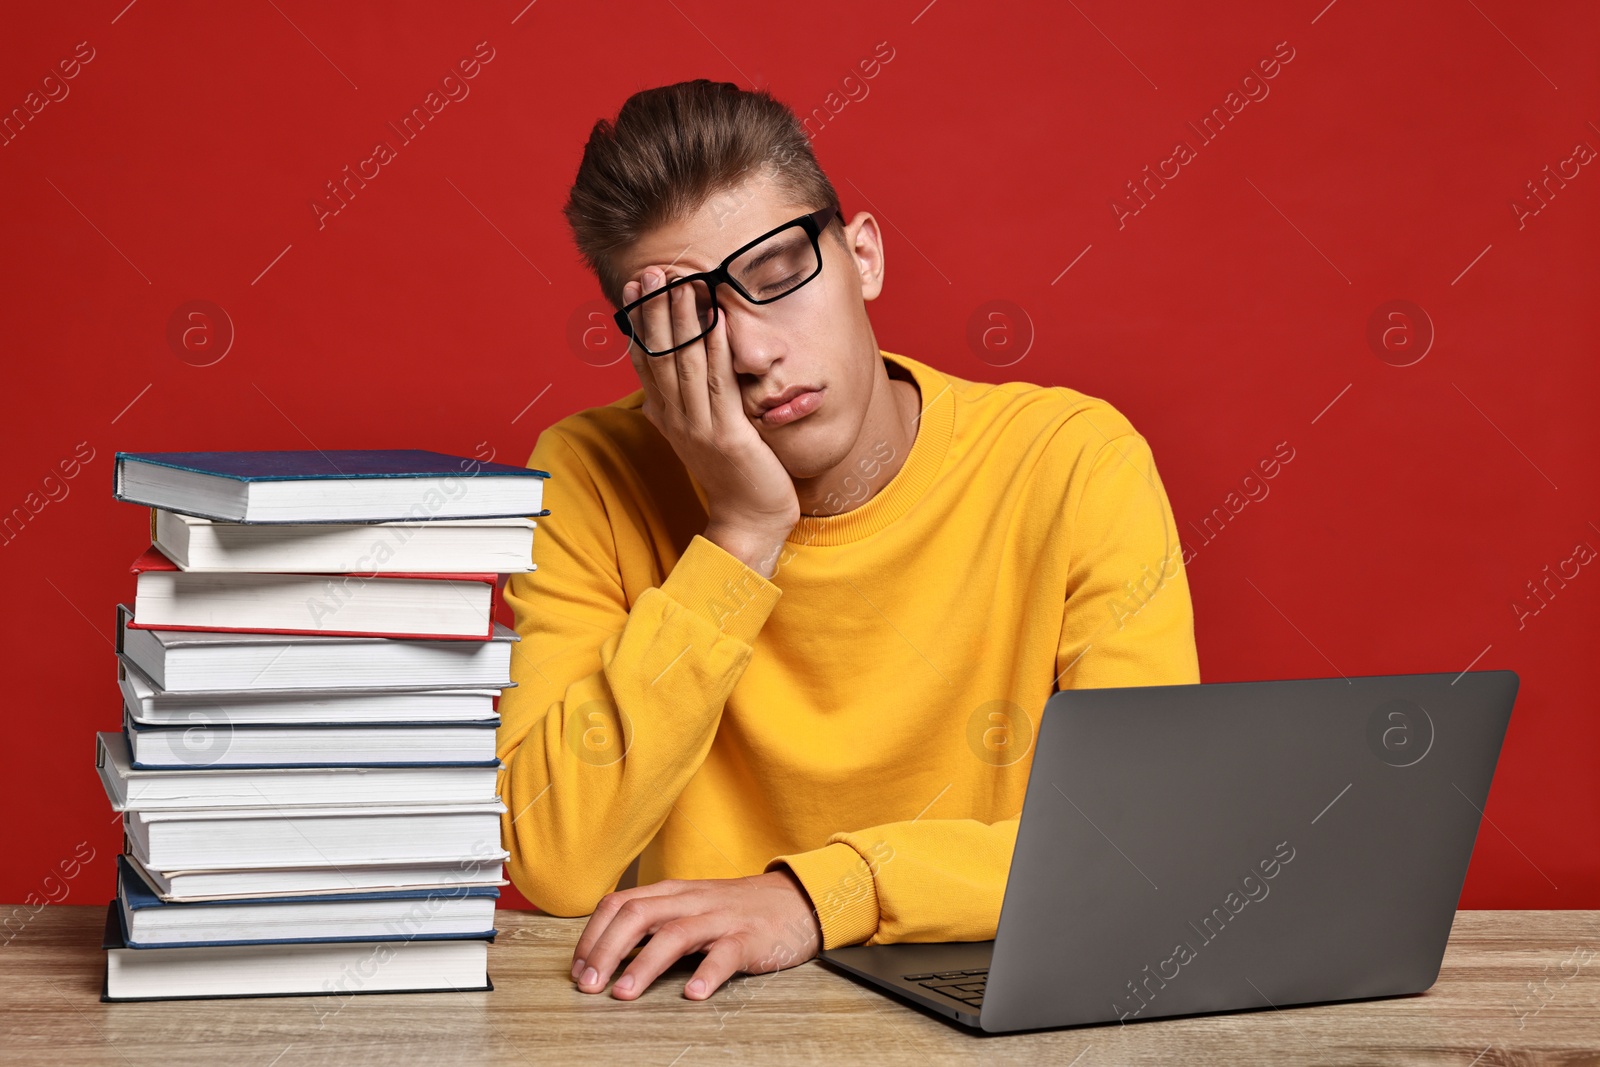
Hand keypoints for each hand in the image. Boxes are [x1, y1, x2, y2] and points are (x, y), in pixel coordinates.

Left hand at [568, 868, 821, 1000]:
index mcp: (672, 892)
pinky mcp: (749, 939)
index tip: (577, 968)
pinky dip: (707, 974)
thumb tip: (606, 949)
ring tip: (624, 993)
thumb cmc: (735, 909)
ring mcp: (720, 918)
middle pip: (638, 915)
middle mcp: (691, 901)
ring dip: (644, 964)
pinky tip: (693, 994)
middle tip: (590, 985)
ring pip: (675, 934)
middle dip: (607, 950)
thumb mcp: (689, 905)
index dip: (592, 935)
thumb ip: (653, 919)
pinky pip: (725, 954)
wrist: (795, 900)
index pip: (620, 903)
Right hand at [623, 267, 800, 539]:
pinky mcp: (727, 434)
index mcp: (668, 416)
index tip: (635, 288)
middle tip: (650, 273)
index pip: (647, 360)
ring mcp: (699, 427)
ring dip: (682, 321)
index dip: (640, 322)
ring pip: (685, 364)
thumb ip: (688, 405)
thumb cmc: (734, 476)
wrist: (748, 522)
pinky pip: (718, 384)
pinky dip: (716, 349)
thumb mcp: (703, 435)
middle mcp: (676, 419)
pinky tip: (716, 320)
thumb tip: (675, 380)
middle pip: (660, 355)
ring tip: (681, 283)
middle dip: (654, 311)